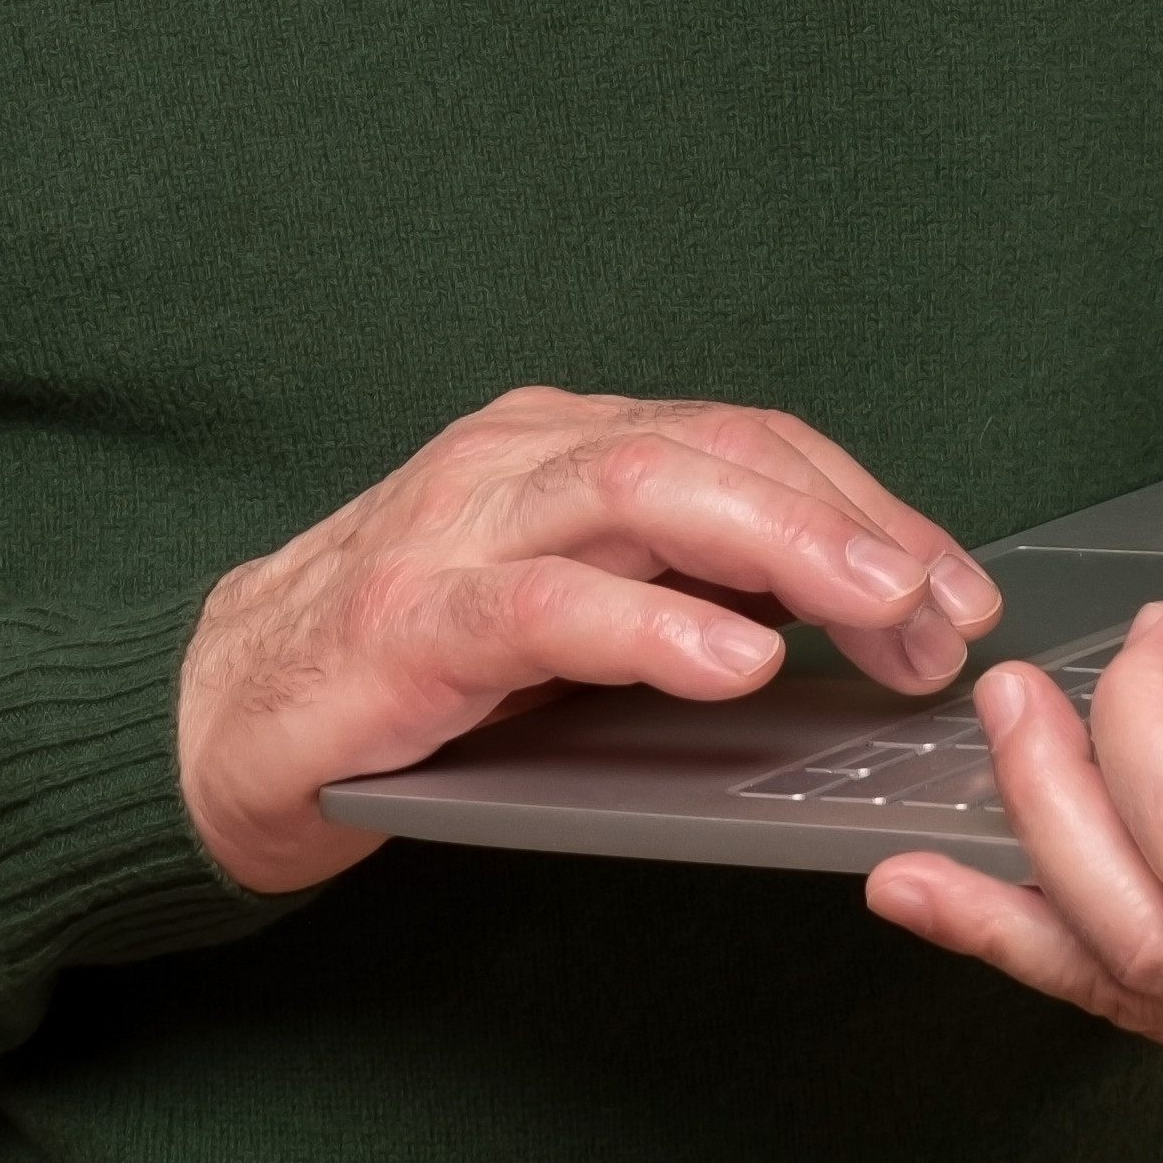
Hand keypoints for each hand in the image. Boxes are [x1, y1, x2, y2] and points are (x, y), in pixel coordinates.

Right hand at [180, 386, 1002, 893]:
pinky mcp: (409, 624)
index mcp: (561, 446)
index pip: (746, 441)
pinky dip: (652, 628)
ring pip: (643, 491)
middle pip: (713, 448)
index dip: (866, 504)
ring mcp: (457, 530)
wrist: (210, 721)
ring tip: (875, 604)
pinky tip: (731, 662)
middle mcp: (515, 460)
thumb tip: (843, 608)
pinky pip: (547, 607)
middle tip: (942, 609)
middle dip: (849, 521)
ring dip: (779, 545)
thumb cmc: (401, 672)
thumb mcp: (563, 612)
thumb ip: (675, 587)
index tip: (952, 589)